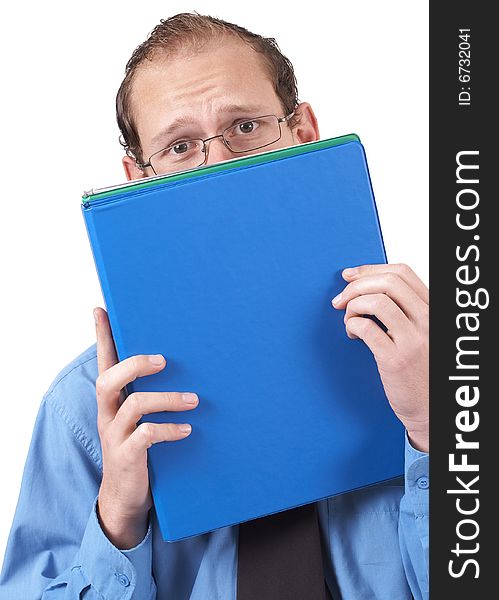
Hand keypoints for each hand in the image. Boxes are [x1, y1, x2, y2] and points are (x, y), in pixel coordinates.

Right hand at [93, 306, 198, 548]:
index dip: (101, 337)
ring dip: (167, 399)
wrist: (125, 497)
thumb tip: (179, 367)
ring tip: (194, 400)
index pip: (103, 363)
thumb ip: (149, 395)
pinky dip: (169, 429)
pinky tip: (187, 430)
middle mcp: (107, 414)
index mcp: (111, 401)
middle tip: (164, 360)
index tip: (100, 310)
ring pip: (134, 405)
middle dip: (136, 364)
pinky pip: (145, 435)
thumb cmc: (139, 449)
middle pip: (109, 379)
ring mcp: (114, 435)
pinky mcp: (126, 456)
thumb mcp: (139, 419)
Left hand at [331, 263, 428, 451]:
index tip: (349, 275)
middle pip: (387, 283)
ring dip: (352, 307)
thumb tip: (364, 286)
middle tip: (340, 300)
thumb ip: (403, 310)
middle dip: (356, 286)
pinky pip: (366, 328)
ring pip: (376, 302)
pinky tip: (352, 334)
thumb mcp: (421, 332)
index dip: (370, 269)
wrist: (429, 408)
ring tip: (348, 320)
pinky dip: (352, 325)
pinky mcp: (395, 359)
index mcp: (432, 310)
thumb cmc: (419, 369)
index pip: (402, 273)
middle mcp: (427, 321)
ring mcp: (413, 340)